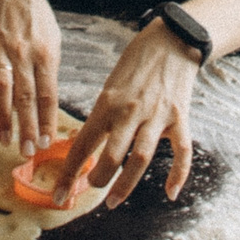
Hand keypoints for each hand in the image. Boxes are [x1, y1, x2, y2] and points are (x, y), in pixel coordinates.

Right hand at [0, 0, 62, 154]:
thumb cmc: (37, 20)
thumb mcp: (53, 41)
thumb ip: (50, 71)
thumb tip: (47, 107)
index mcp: (46, 53)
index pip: (48, 93)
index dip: (46, 120)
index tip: (46, 142)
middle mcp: (23, 52)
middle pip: (26, 96)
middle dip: (27, 127)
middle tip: (27, 152)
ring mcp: (0, 50)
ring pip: (1, 89)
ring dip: (3, 118)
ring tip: (6, 141)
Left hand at [60, 18, 199, 207]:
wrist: (171, 40)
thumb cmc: (136, 62)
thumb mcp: (111, 85)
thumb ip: (102, 115)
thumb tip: (85, 144)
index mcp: (108, 103)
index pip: (83, 144)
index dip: (69, 174)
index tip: (58, 194)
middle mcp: (131, 111)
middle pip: (112, 156)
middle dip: (98, 180)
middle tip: (91, 190)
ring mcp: (157, 115)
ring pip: (141, 158)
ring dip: (126, 184)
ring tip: (113, 200)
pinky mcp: (180, 117)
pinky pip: (182, 151)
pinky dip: (178, 174)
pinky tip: (170, 193)